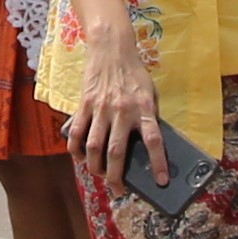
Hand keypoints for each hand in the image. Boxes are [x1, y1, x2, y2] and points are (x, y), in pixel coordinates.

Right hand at [68, 24, 156, 189]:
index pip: (153, 140)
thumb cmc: (134, 74)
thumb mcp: (150, 93)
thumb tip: (148, 145)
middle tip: (118, 189)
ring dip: (95, 167)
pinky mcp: (84, 105)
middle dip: (116, 176)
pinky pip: (76, 132)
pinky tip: (80, 158)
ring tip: (99, 176)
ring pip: (94, 146)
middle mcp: (122, 110)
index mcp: (143, 108)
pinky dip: (75, 149)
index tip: (161, 181)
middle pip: (116, 151)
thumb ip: (149, 117)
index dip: (158, 163)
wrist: (111, 49)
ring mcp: (100, 108)